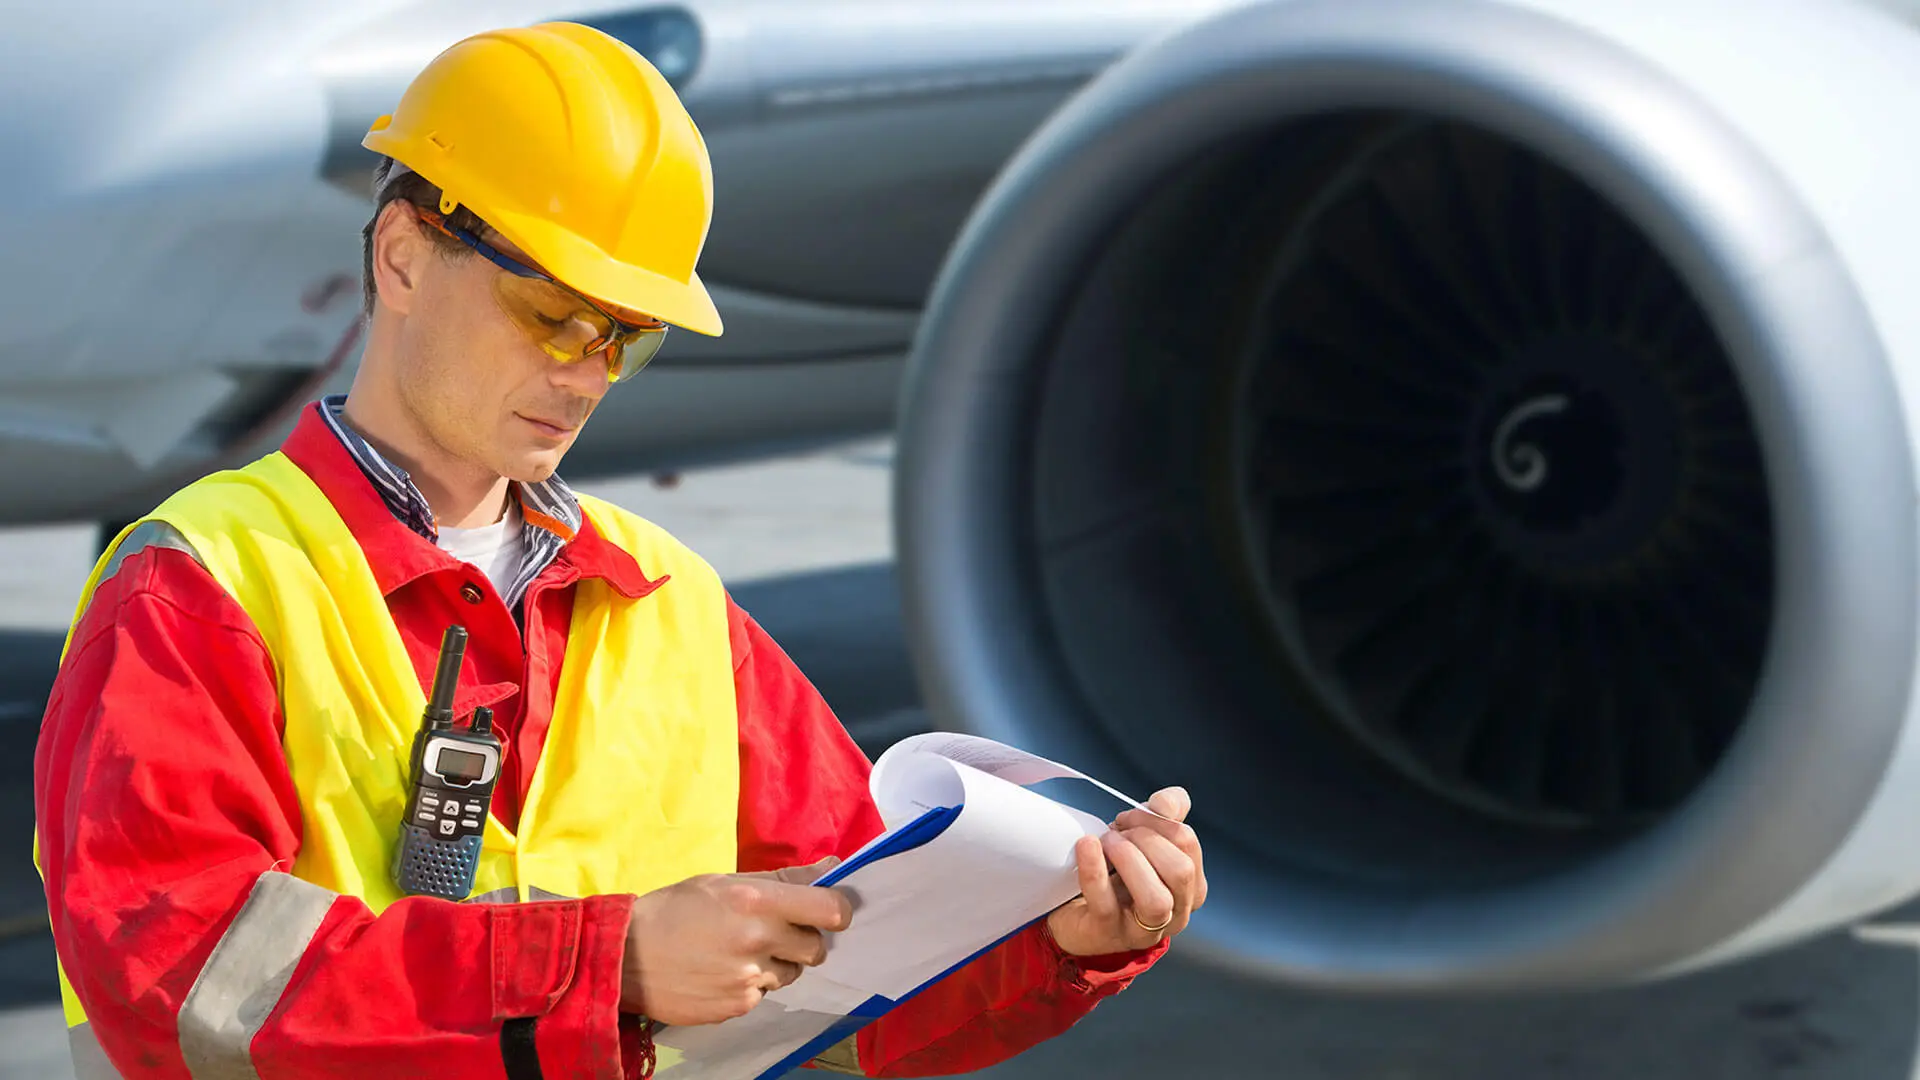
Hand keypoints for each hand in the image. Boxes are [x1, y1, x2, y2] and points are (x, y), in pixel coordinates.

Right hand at [621, 856, 851, 1024]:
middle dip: (803, 940)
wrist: (624, 957)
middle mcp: (758, 941)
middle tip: (772, 932)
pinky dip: (751, 985)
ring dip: (776, 964)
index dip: (836, 911)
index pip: (831, 911)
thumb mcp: (725, 881)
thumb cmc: (674, 910)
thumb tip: (832, 866)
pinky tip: (721, 972)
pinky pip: (763, 994)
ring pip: (791, 974)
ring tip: (737, 952)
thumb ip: (784, 878)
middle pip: (817, 948)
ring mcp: (749, 978)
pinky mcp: (738, 1006)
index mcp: (757, 901)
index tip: (828, 912)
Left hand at [1046, 787, 1206, 955]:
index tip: (1127, 818)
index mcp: (1192, 886)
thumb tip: (1165, 804)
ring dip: (1128, 858)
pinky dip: (1094, 869)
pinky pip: (1106, 904)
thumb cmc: (1115, 871)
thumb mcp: (1144, 836)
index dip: (1155, 819)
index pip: (1187, 842)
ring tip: (1106, 843)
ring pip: (1156, 899)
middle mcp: (1177, 913)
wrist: (1074, 908)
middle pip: (1181, 871)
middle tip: (1116, 831)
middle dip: (1145, 838)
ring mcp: (1144, 930)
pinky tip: (1086, 845)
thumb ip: (1163, 814)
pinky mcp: (1108, 934)